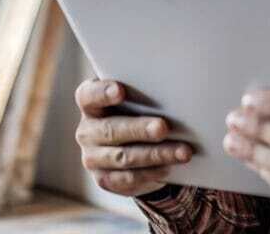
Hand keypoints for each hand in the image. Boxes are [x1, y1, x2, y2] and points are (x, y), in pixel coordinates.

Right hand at [74, 78, 192, 196]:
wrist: (134, 145)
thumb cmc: (137, 111)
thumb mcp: (136, 98)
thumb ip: (144, 93)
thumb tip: (175, 91)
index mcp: (90, 104)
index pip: (88, 96)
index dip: (102, 93)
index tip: (120, 90)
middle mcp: (87, 131)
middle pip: (111, 129)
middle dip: (139, 129)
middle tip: (163, 127)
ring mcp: (93, 158)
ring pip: (124, 157)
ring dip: (156, 155)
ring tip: (182, 152)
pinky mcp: (105, 180)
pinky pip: (129, 178)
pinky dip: (151, 173)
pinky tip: (170, 167)